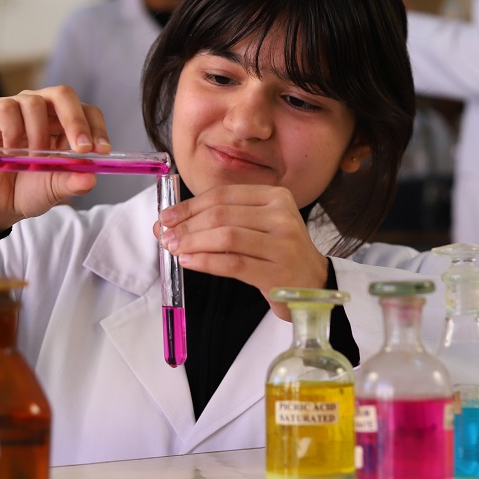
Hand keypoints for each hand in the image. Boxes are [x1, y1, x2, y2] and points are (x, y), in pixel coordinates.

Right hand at [0, 87, 110, 234]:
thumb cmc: (27, 190)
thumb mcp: (55, 189)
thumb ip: (73, 182)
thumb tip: (91, 177)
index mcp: (62, 124)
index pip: (86, 111)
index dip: (96, 127)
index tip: (102, 150)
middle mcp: (41, 110)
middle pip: (64, 95)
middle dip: (76, 121)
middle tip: (81, 149)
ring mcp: (15, 109)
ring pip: (35, 102)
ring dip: (39, 134)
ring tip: (33, 159)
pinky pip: (7, 109)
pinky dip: (13, 132)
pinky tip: (11, 151)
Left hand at [156, 184, 327, 320]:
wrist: (313, 283)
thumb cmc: (278, 253)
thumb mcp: (260, 225)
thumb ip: (223, 218)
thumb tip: (173, 221)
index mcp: (275, 196)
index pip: (223, 195)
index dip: (189, 206)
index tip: (166, 217)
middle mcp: (281, 216)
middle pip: (221, 215)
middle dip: (186, 226)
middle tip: (165, 236)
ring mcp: (282, 244)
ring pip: (225, 237)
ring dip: (192, 243)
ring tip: (175, 249)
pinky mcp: (277, 271)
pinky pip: (232, 263)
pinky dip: (205, 262)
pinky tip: (189, 262)